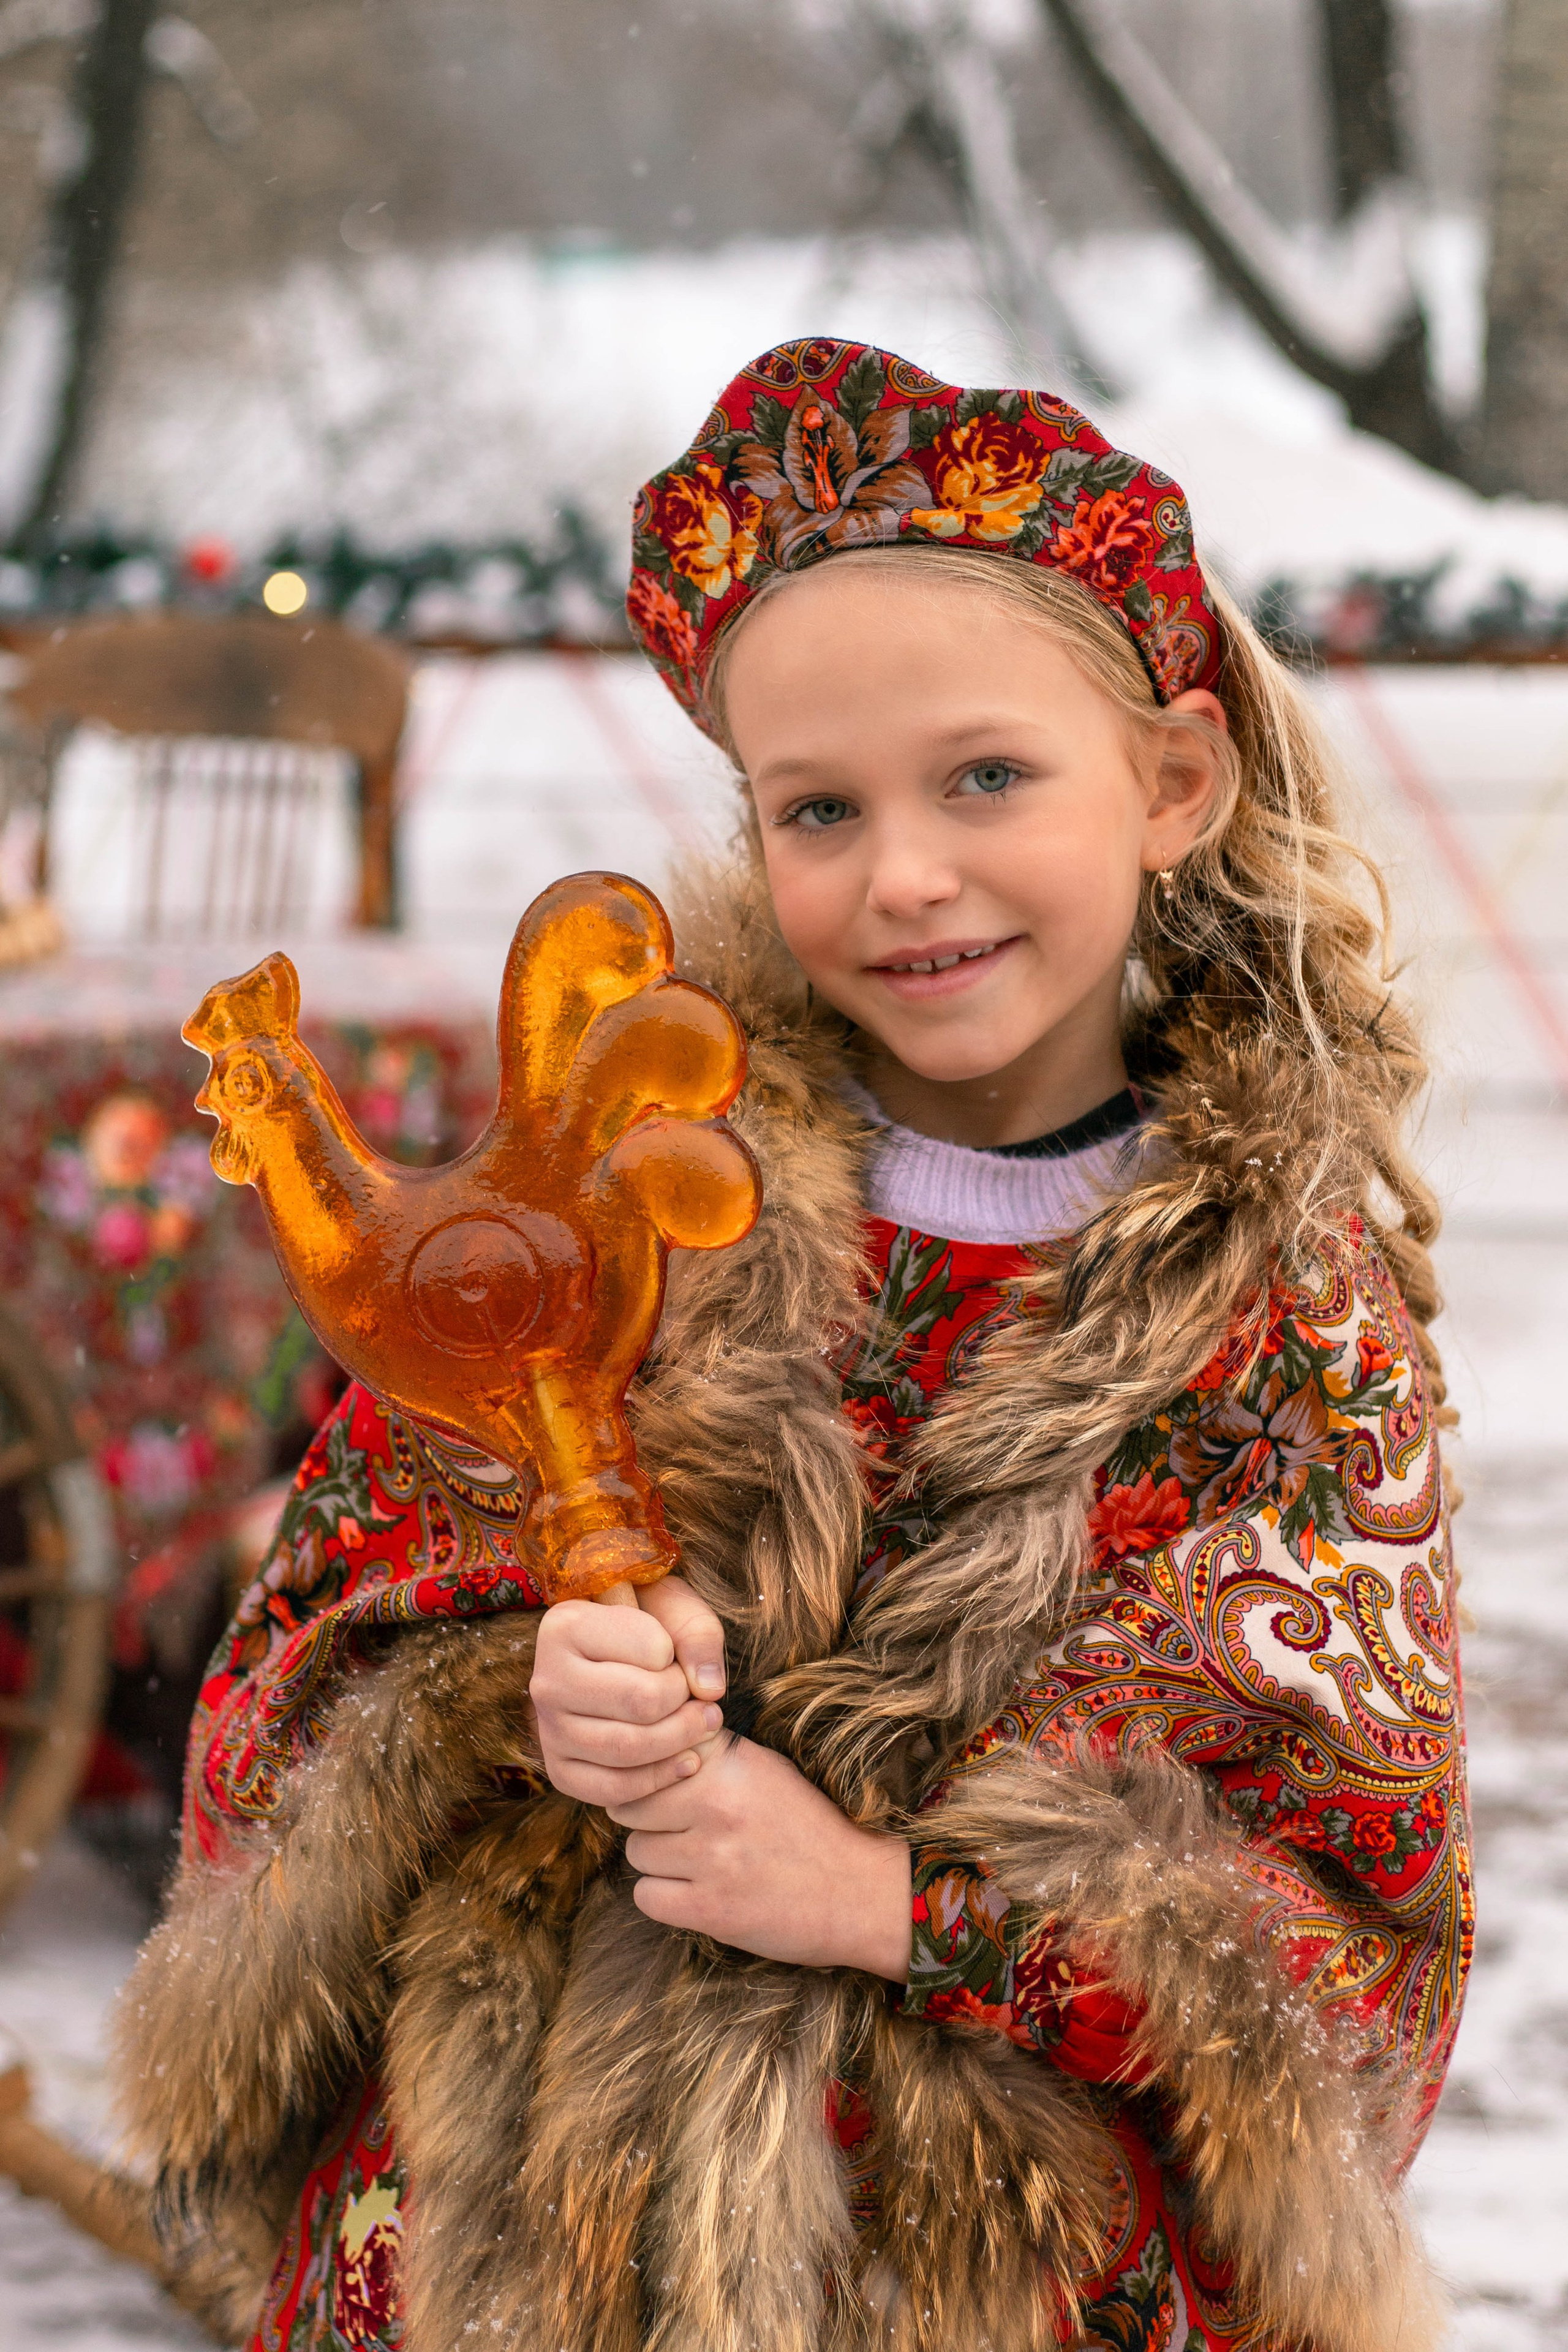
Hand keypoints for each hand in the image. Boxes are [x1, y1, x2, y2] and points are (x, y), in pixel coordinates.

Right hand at [529, 1576, 728, 1806]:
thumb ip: (700, 1637)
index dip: (680, 1658)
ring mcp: (549, 1729)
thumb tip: (709, 1689)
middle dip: (687, 1705)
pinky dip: (658, 1779)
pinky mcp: (560, 1770)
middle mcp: (547, 1680)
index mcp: (565, 1627)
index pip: (651, 1649)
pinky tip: (687, 1762)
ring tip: (705, 1727)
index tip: (677, 1659)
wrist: (622, 1668)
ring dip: (681, 1741)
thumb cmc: (651, 1631)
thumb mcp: (678, 1612)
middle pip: (640, 1703)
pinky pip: (612, 1788)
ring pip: (627, 1748)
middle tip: (706, 1704)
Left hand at [609, 1734, 913, 1980]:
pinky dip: (665, 1899)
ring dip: (659, 1861)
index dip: (652, 1772)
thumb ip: (711, 1755)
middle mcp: (718, 1803)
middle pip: (631, 1803)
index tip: (670, 1787)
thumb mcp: (766, 1770)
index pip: (650, 1753)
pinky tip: (698, 1894)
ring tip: (702, 1864)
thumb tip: (652, 1745)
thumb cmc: (811, 1827)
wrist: (862, 1892)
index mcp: (732, 1762)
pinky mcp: (711, 1909)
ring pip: (635, 1852)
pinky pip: (645, 1897)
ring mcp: (713, 1858)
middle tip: (684, 1831)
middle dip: (649, 1819)